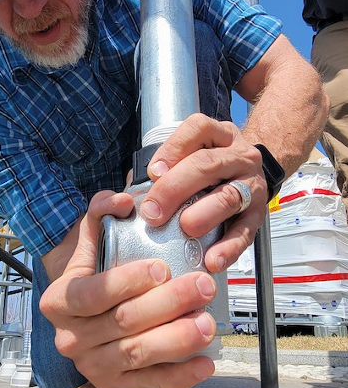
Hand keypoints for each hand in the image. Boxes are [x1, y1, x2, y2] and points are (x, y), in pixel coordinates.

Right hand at [39, 190, 217, 387]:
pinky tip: (205, 362)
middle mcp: (70, 336)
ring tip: (208, 322)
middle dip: (168, 304)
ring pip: (137, 354)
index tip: (163, 268)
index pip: (92, 293)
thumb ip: (100, 213)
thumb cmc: (92, 276)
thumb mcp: (88, 243)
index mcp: (59, 300)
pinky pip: (148, 384)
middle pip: (123, 322)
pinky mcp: (113, 385)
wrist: (82, 317)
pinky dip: (179, 376)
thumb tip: (122, 200)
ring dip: (177, 339)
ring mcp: (91, 365)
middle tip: (202, 285)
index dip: (128, 282)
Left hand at [140, 113, 267, 272]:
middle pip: (207, 165)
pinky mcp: (259, 215)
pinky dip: (228, 247)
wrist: (252, 175)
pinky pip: (245, 232)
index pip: (198, 129)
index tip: (152, 173)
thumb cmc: (208, 169)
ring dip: (204, 214)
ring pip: (229, 196)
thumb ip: (163, 170)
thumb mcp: (190, 156)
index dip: (173, 149)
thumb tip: (129, 194)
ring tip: (185, 228)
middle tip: (153, 212)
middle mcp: (238, 156)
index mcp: (219, 136)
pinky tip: (212, 259)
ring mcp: (252, 184)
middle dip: (175, 188)